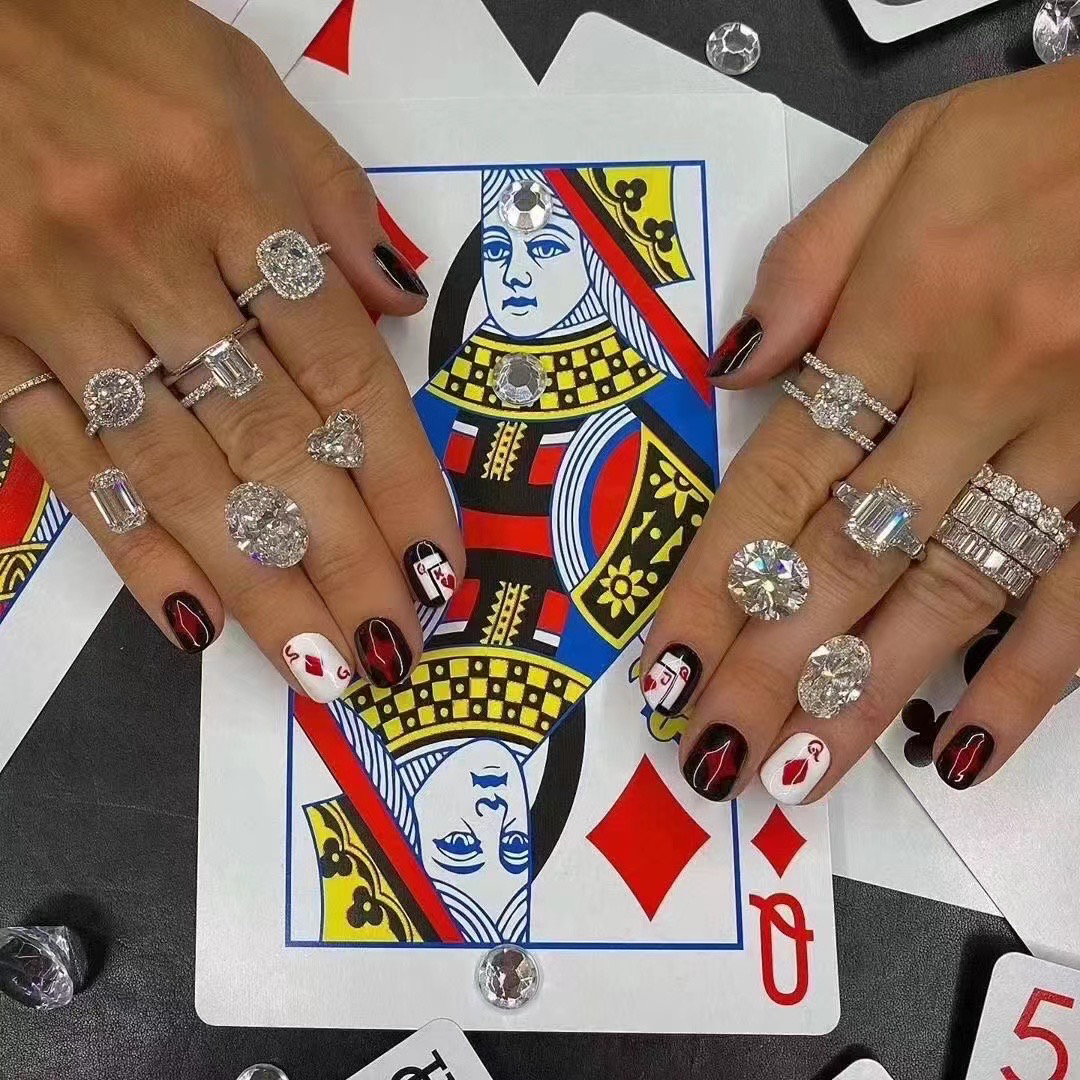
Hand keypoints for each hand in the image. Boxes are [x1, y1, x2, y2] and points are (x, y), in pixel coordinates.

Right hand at [0, 0, 461, 699]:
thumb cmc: (102, 39)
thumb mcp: (242, 82)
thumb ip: (329, 199)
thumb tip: (398, 305)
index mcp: (228, 188)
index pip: (344, 371)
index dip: (399, 478)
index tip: (437, 560)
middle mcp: (147, 258)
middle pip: (273, 443)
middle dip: (342, 559)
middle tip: (391, 648)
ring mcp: (57, 309)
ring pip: (178, 474)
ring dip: (254, 581)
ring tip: (315, 664)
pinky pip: (70, 464)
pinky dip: (133, 547)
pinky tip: (191, 618)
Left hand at [644, 59, 1079, 800]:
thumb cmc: (1063, 136)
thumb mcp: (917, 153)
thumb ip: (813, 264)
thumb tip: (734, 369)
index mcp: (905, 311)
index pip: (778, 479)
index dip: (715, 583)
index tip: (667, 664)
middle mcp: (979, 389)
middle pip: (844, 558)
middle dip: (767, 665)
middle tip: (709, 750)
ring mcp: (1071, 442)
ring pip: (949, 595)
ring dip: (866, 693)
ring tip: (797, 772)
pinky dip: (1029, 678)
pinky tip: (968, 746)